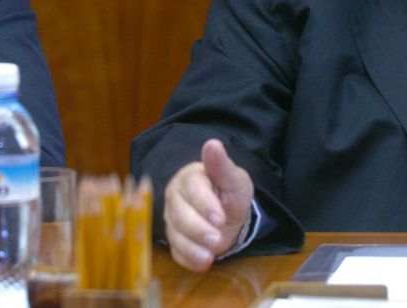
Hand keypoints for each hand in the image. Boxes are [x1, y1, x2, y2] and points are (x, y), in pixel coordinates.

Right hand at [163, 139, 253, 271]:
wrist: (228, 212)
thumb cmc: (229, 191)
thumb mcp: (233, 178)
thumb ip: (221, 165)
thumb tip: (212, 144)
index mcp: (189, 178)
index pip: (192, 190)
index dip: (205, 205)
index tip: (219, 218)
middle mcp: (175, 198)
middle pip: (179, 214)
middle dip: (197, 229)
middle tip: (215, 240)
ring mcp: (173, 220)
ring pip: (175, 234)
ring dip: (191, 247)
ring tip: (208, 256)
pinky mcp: (175, 239)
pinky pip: (176, 251)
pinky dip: (188, 259)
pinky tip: (202, 263)